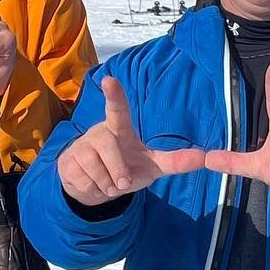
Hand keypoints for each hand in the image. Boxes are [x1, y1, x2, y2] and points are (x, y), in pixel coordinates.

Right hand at [56, 77, 204, 206]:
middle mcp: (99, 132)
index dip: (114, 95)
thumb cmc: (126, 169)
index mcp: (120, 129)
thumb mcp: (152, 166)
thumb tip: (202, 157)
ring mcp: (82, 145)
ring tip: (108, 183)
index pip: (118, 110)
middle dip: (118, 170)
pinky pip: (83, 178)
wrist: (93, 187)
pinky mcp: (67, 161)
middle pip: (108, 145)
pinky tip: (93, 184)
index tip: (109, 80)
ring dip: (107, 184)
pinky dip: (94, 189)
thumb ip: (175, 162)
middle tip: (123, 183)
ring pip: (95, 166)